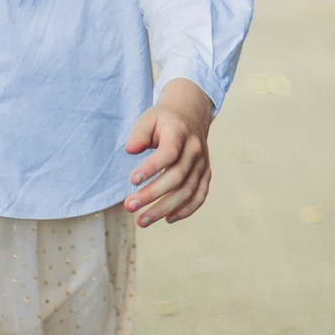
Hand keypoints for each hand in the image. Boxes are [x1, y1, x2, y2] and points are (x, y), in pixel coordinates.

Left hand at [123, 79, 213, 227]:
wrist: (191, 114)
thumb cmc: (164, 120)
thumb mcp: (148, 119)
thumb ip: (138, 134)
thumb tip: (131, 149)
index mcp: (179, 133)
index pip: (169, 153)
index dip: (152, 168)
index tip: (132, 180)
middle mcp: (195, 149)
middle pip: (177, 176)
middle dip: (152, 194)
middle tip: (129, 206)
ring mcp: (202, 163)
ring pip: (187, 190)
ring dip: (165, 208)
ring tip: (142, 221)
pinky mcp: (206, 174)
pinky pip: (200, 196)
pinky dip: (186, 210)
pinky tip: (167, 219)